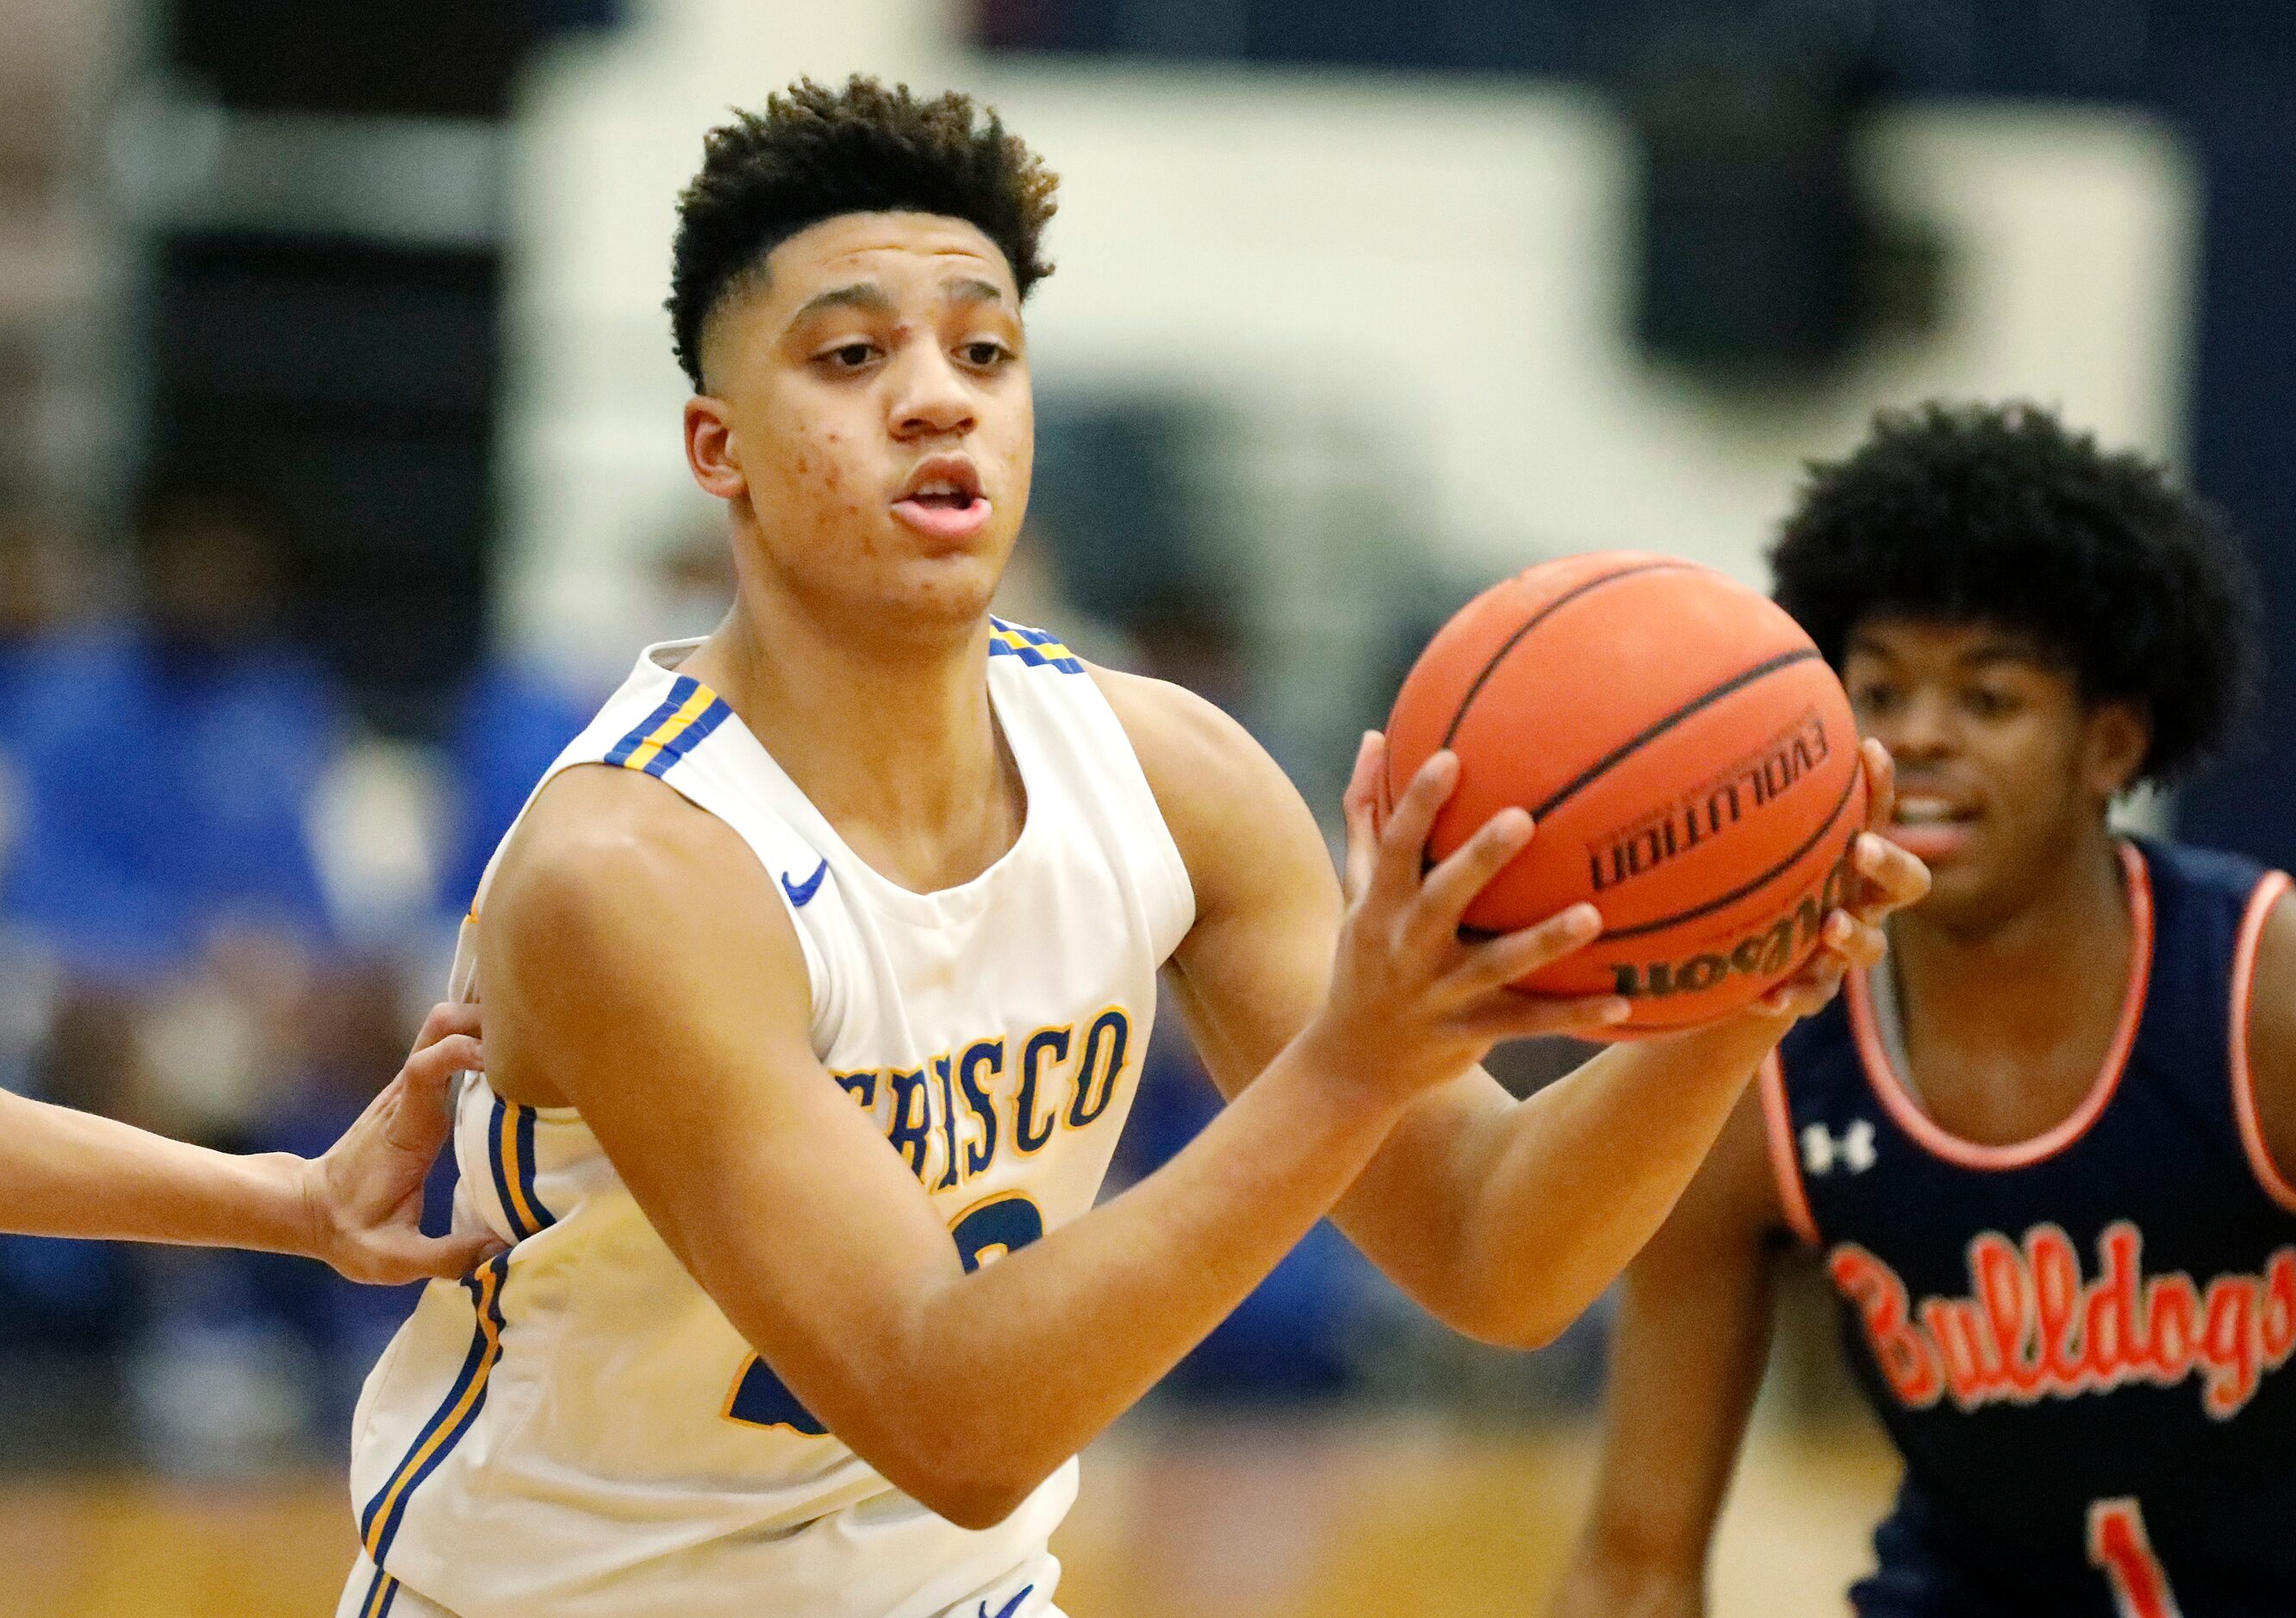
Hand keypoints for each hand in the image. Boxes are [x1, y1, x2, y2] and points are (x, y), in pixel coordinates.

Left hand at [299, 1002, 507, 1283]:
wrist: (307, 1209)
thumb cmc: (350, 1232)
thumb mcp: (392, 1260)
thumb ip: (446, 1257)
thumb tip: (503, 1249)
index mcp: (405, 1128)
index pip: (424, 1066)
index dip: (462, 1050)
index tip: (503, 1062)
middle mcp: (406, 1096)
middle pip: (439, 1024)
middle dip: (482, 1018)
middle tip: (531, 1040)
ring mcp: (409, 1088)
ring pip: (443, 1025)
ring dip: (483, 1019)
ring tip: (531, 1041)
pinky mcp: (417, 1090)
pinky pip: (448, 1041)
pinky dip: (478, 1032)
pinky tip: (510, 1047)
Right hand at [1308, 733, 1629, 1108]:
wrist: (1351, 1063)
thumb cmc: (1363, 958)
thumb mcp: (1356, 893)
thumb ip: (1366, 817)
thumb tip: (1376, 737)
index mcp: (1379, 908)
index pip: (1394, 847)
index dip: (1415, 803)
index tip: (1448, 757)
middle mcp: (1404, 949)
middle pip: (1441, 900)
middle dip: (1478, 862)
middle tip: (1523, 818)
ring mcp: (1437, 995)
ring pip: (1494, 967)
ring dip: (1543, 942)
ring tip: (1593, 914)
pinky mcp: (1467, 1034)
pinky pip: (1526, 1023)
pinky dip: (1573, 1014)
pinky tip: (1625, 997)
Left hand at [1748, 738, 1930, 1021]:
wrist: (1724, 976)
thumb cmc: (1738, 893)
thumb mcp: (1736, 849)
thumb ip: (1733, 808)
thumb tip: (1694, 729)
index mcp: (1846, 860)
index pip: (1877, 814)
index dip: (1882, 785)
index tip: (1869, 748)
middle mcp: (1858, 900)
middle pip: (1908, 883)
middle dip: (1892, 863)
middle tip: (1863, 850)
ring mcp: (1839, 949)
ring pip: (1870, 947)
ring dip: (1853, 935)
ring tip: (1829, 926)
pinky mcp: (1811, 989)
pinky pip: (1813, 996)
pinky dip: (1793, 995)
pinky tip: (1767, 997)